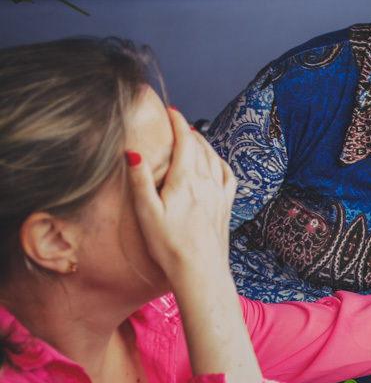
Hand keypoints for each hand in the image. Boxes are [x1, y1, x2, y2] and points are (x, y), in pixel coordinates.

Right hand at [127, 106, 237, 284]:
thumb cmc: (169, 246)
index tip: (170, 110)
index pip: (185, 141)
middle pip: (200, 147)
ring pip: (214, 159)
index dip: (178, 123)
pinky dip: (220, 163)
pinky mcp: (225, 207)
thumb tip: (132, 151)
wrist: (201, 271)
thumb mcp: (147, 212)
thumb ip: (140, 180)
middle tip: (178, 121)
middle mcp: (207, 183)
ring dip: (204, 144)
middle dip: (189, 131)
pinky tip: (217, 163)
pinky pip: (227, 176)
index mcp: (186, 180)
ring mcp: (219, 195)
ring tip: (194, 137)